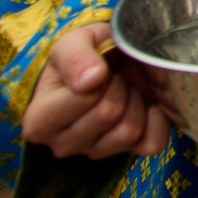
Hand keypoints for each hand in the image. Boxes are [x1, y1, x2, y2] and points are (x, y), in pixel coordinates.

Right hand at [23, 22, 169, 160]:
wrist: (104, 63)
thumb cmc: (83, 55)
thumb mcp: (72, 43)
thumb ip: (75, 57)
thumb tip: (91, 80)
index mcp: (40, 121)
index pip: (84, 98)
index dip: (99, 75)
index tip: (97, 68)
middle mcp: (62, 144)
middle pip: (108, 114)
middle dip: (119, 85)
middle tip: (113, 76)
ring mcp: (94, 153)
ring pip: (129, 131)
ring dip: (135, 100)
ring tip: (125, 88)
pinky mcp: (125, 154)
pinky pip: (152, 143)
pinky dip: (157, 120)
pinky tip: (146, 104)